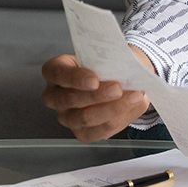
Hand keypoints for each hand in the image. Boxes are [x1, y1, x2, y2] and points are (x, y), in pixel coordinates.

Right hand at [40, 47, 154, 142]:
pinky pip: (97, 131)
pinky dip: (117, 119)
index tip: (94, 79)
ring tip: (132, 97)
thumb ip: (111, 60)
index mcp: (55, 70)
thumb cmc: (104, 64)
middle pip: (71, 99)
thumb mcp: (105, 54)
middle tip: (117, 89)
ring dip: (112, 108)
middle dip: (97, 95)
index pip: (58, 73)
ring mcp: (66, 116)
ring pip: (85, 118)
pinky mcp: (81, 132)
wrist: (115, 78)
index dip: (75, 77)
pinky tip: (130, 107)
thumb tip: (127, 71)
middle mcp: (55, 96)